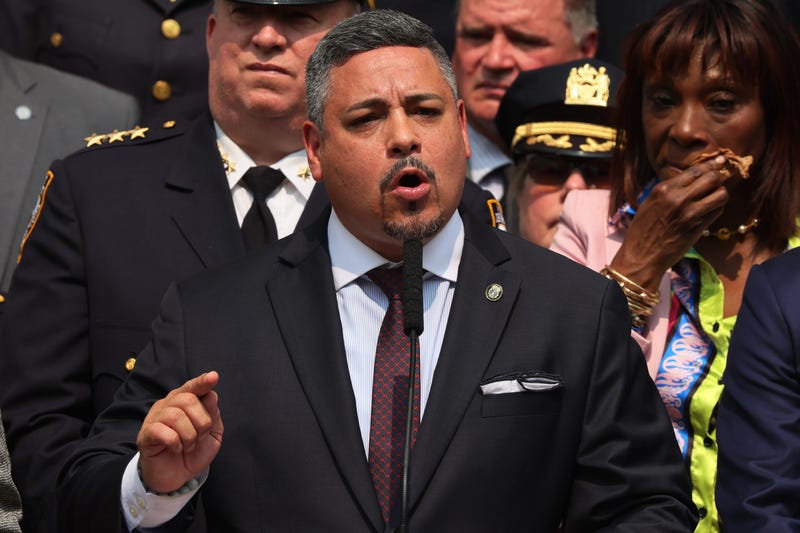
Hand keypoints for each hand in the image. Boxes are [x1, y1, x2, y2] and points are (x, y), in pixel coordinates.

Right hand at [136, 371, 222, 492]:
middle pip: (188, 400)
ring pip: (176, 415)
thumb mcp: (211, 433)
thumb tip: (211, 394)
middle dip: (202, 422)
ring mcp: (154, 419)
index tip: (213, 377)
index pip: (192, 387)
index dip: (202, 382)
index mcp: (184, 402)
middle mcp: (167, 405)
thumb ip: (212, 413)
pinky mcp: (145, 435)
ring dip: (190, 435)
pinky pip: (162, 431)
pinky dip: (176, 442)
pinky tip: (176, 449)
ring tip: (188, 446)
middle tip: (200, 437)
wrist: (176, 477)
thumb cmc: (193, 452)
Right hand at [611, 155, 728, 290]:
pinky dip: (716, 209)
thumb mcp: (650, 203)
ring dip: (720, 195)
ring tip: (713, 199)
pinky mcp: (698, 228)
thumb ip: (669, 189)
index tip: (719, 162)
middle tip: (714, 184)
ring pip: (721, 194)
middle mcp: (678, 198)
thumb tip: (689, 177)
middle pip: (712, 178)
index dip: (710, 166)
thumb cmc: (641, 231)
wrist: (641, 256)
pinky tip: (708, 211)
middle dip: (717, 179)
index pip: (695, 171)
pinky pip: (717, 211)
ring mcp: (690, 213)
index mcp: (663, 189)